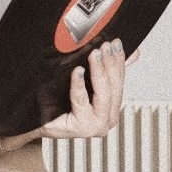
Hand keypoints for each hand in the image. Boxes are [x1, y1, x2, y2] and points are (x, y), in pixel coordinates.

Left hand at [1, 40, 139, 149]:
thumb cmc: (59, 100)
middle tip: (105, 46)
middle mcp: (107, 118)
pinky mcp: (81, 127)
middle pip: (113, 87)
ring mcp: (96, 125)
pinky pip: (82, 101)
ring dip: (99, 72)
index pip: (120, 80)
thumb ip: (108, 68)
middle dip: (110, 63)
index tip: (116, 43)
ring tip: (94, 55)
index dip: (119, 60)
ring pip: (103, 95)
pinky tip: (77, 72)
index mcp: (111, 107)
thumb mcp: (86, 80)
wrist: (37, 118)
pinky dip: (79, 85)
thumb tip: (134, 53)